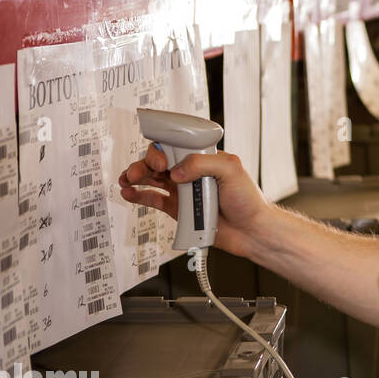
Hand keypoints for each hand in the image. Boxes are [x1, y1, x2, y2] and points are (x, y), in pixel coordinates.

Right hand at [118, 144, 271, 257]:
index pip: (176, 146)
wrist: (251, 231)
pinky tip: (129, 193)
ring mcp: (183, 191)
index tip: (162, 159)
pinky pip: (153, 199)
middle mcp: (191, 173)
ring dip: (136, 176)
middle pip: (159, 161)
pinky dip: (138, 196)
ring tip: (127, 180)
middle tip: (145, 170)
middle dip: (146, 163)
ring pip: (152, 179)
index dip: (163, 149)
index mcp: (204, 158)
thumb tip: (177, 170)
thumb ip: (203, 163)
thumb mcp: (232, 170)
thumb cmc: (248, 200)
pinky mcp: (178, 209)